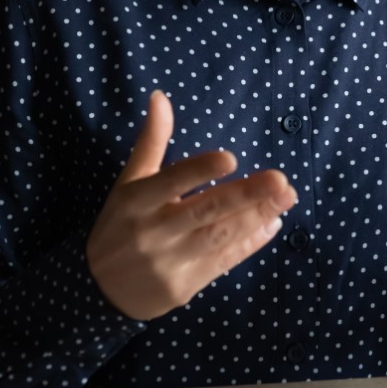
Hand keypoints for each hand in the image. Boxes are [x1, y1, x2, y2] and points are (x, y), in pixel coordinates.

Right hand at [85, 90, 297, 320]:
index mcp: (136, 200)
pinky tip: (272, 224)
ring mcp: (169, 262)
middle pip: (205, 210)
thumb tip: (160, 97)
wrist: (100, 290)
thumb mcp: (128, 182)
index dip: (200, 170)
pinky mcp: (183, 286)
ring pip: (220, 237)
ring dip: (256, 217)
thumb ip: (151, 141)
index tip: (231, 158)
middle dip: (246, 195)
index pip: (171, 181)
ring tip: (286, 198)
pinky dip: (249, 243)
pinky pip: (223, 262)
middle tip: (281, 181)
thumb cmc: (121, 224)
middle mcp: (152, 231)